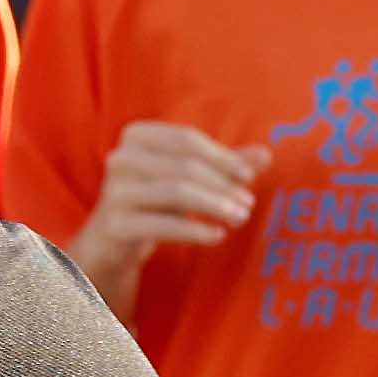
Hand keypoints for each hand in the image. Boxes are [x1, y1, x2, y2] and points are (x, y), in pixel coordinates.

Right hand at [77, 121, 267, 273]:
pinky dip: (194, 230)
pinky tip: (216, 236)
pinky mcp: (114, 225)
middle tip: (247, 203)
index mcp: (137, 136)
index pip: (186, 139)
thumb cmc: (155, 200)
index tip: (248, 177)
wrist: (111, 240)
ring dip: (214, 205)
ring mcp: (114, 192)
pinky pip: (161, 225)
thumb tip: (266, 154)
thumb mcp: (190, 178)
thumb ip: (224, 165)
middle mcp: (120, 158)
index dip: (222, 157)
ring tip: (239, 218)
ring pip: (176, 192)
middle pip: (184, 165)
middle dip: (222, 185)